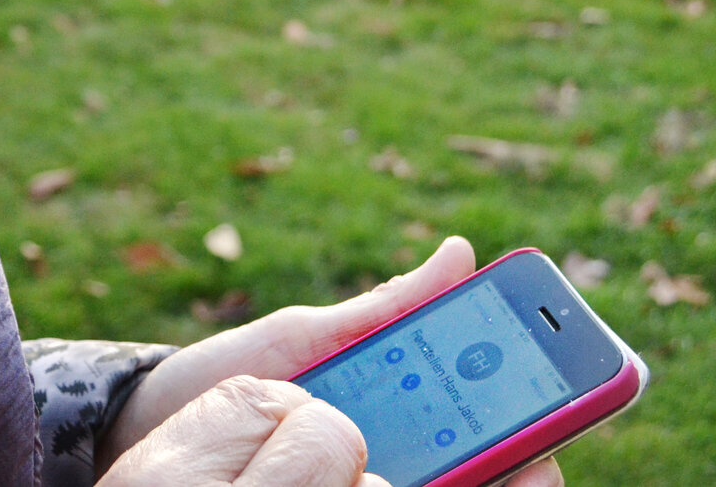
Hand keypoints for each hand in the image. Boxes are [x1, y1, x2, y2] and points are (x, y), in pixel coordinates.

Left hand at [99, 237, 561, 486]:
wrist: (145, 432)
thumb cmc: (232, 381)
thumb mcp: (304, 338)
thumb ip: (384, 311)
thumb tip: (460, 252)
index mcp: (409, 419)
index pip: (501, 424)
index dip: (550, 413)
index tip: (569, 388)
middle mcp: (401, 467)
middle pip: (495, 472)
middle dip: (522, 456)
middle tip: (528, 446)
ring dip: (473, 478)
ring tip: (463, 466)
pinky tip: (387, 480)